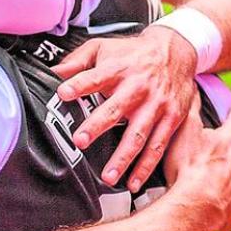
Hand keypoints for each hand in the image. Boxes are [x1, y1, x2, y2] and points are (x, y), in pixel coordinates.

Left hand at [53, 26, 198, 190]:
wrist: (177, 50)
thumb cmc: (132, 53)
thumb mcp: (103, 47)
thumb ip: (77, 61)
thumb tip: (53, 73)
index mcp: (118, 69)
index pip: (94, 77)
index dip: (78, 84)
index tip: (63, 93)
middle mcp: (138, 88)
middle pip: (116, 109)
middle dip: (97, 126)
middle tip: (79, 141)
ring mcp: (156, 106)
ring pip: (139, 135)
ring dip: (123, 158)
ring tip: (107, 177)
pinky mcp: (171, 119)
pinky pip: (158, 146)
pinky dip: (147, 166)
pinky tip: (133, 182)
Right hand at [164, 107, 230, 230]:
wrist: (193, 211)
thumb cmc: (188, 169)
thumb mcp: (184, 132)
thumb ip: (191, 110)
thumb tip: (193, 90)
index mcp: (229, 144)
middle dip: (229, 151)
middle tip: (213, 152)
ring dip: (225, 178)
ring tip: (205, 182)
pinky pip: (230, 205)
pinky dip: (221, 203)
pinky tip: (206, 204)